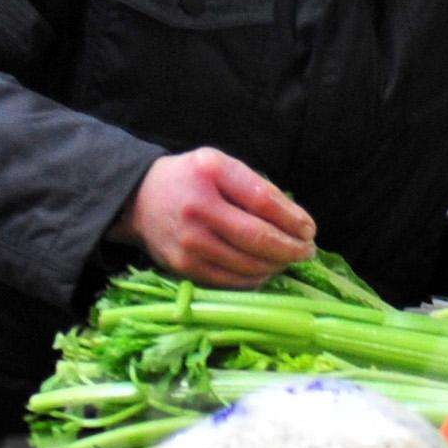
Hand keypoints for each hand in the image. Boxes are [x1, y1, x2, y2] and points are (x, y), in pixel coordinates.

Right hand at [125, 147, 316, 286]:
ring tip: (288, 259)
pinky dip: (255, 279)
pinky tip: (265, 270)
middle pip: (259, 239)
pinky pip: (231, 281)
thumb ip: (257, 186)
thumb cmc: (190, 179)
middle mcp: (198, 210)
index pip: (264, 202)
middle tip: (307, 251)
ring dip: (277, 266)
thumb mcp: (221, 165)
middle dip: (291, 249)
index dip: (293, 220)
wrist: (138, 200)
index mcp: (210, 174)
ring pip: (248, 265)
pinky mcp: (184, 268)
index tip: (310, 230)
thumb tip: (296, 221)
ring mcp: (189, 243)